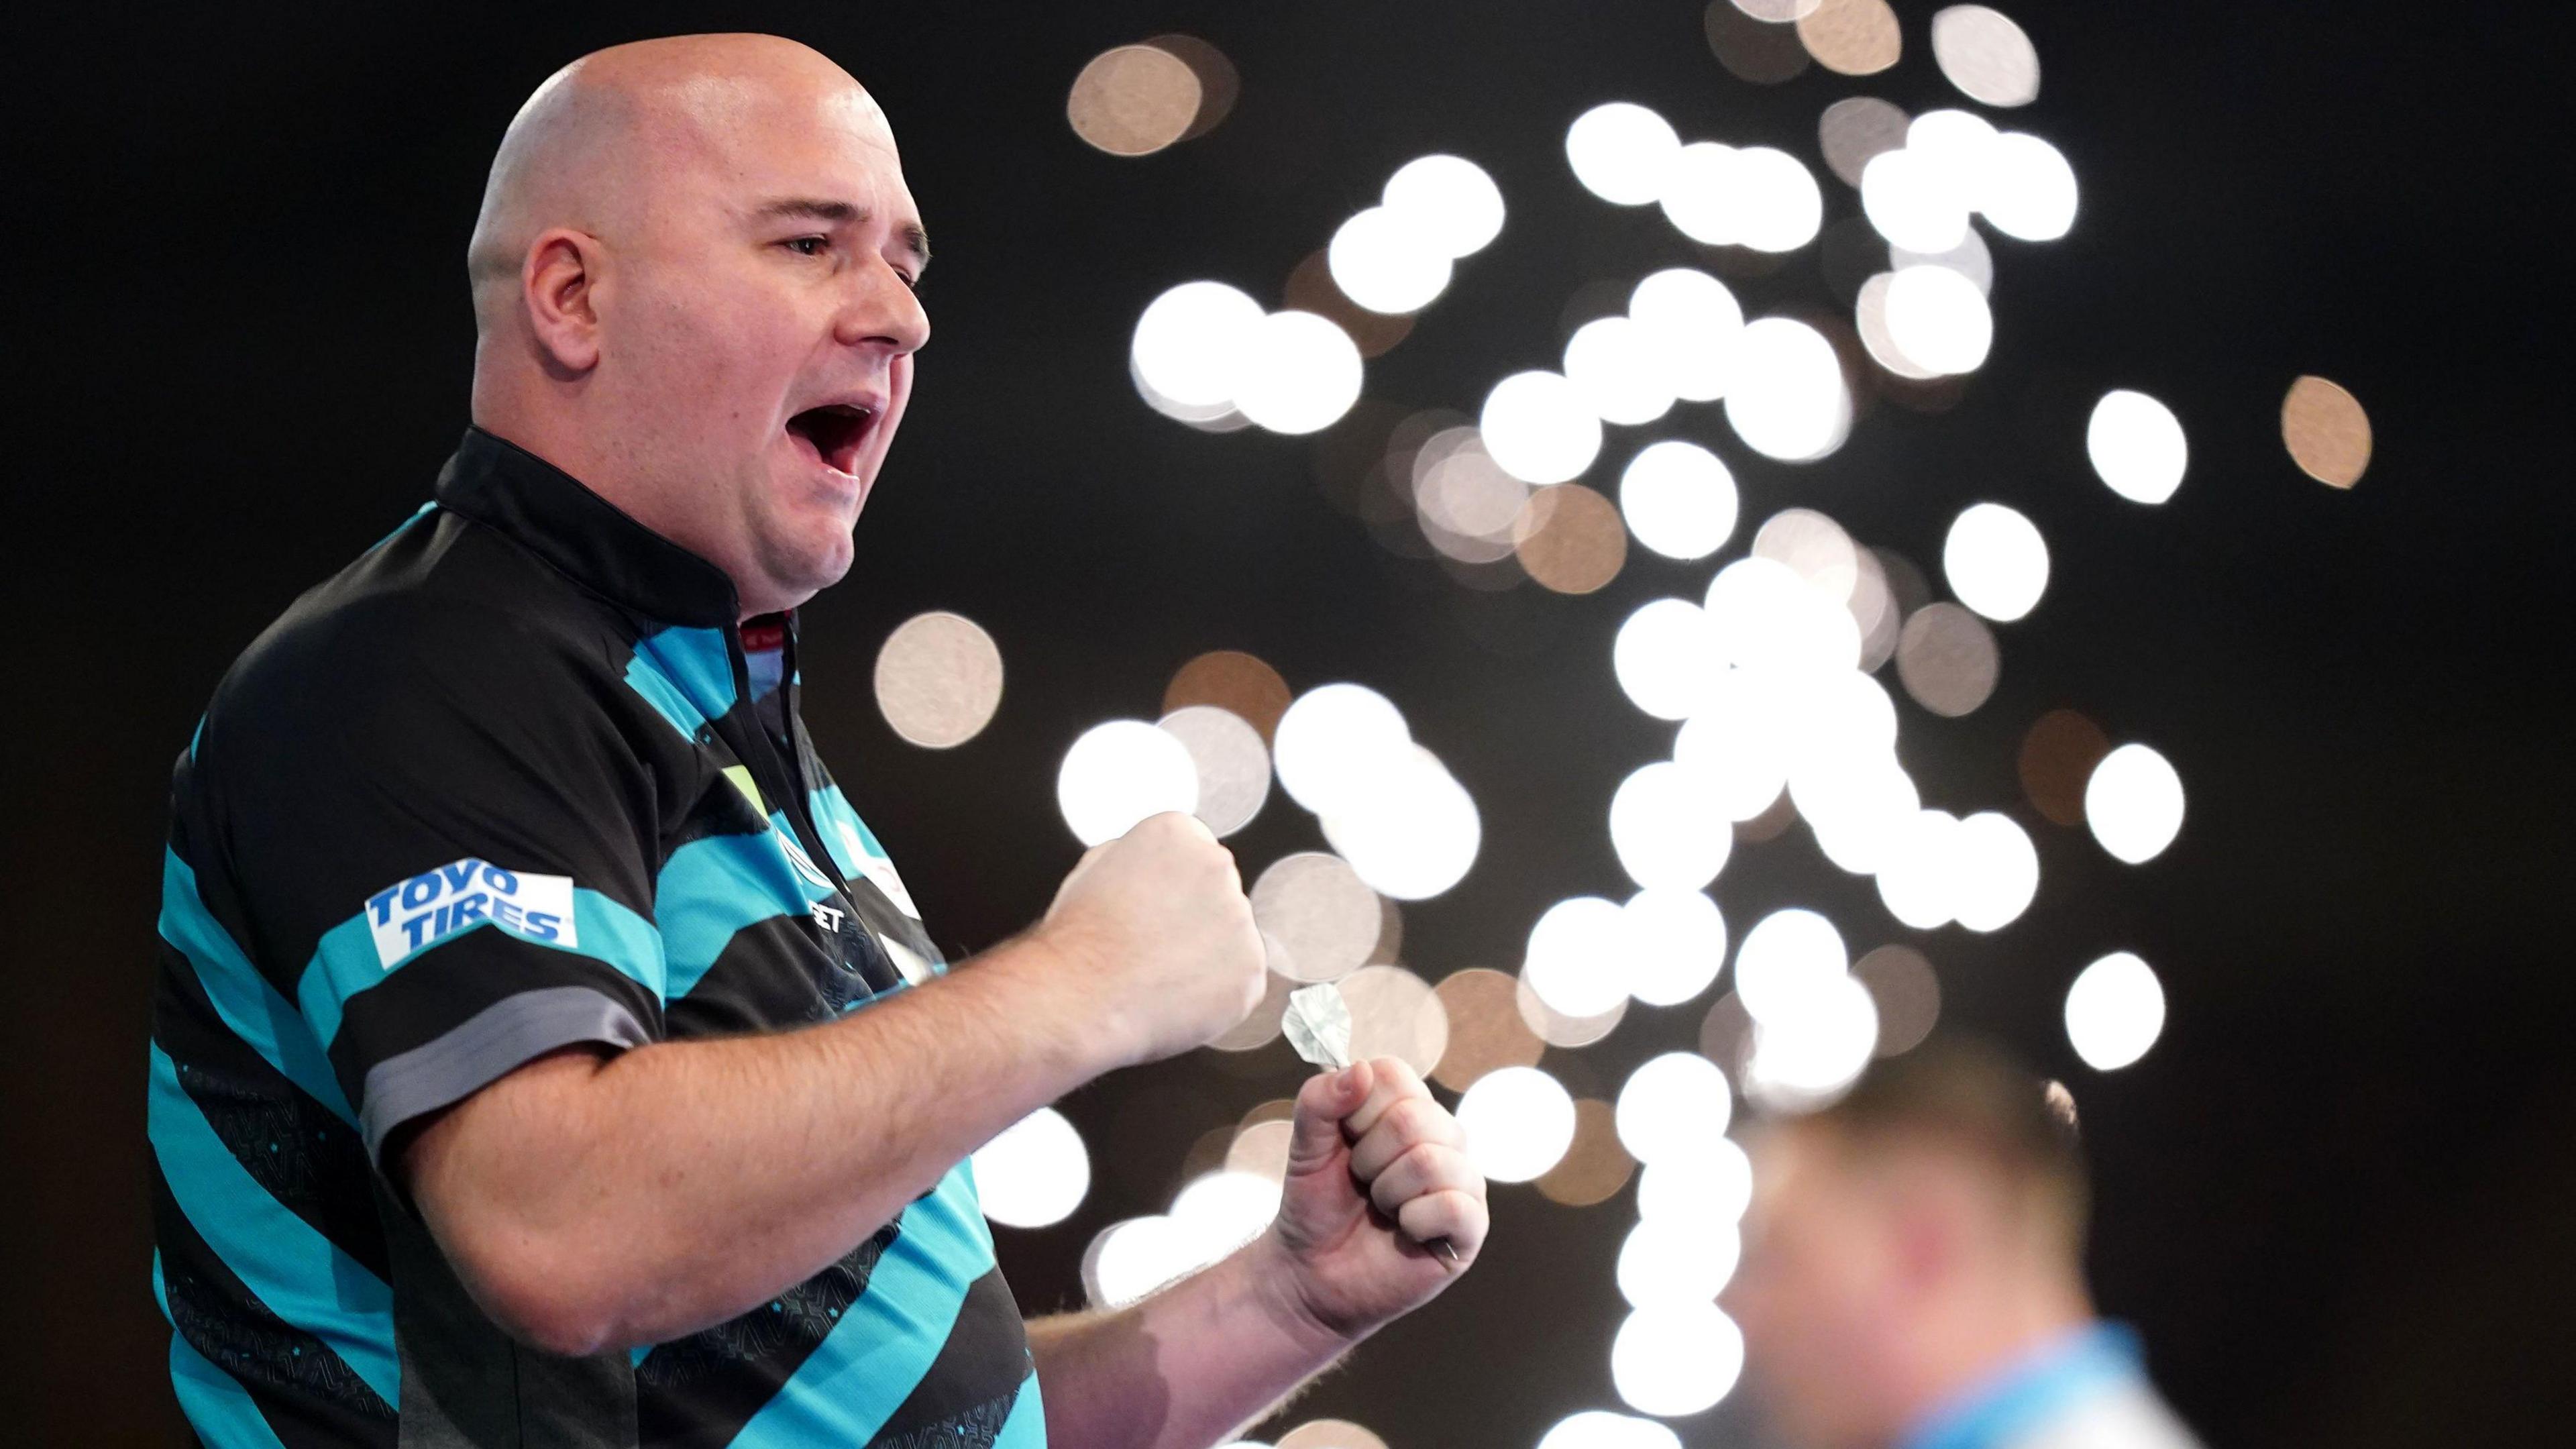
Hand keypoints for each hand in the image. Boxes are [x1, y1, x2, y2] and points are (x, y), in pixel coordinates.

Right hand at [1029, 811, 1265, 1067]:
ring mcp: (1240, 919)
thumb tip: (1156, 864)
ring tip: (1160, 975)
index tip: (1153, 913)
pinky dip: (1217, 996)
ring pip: (1231, 940)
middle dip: (1194, 921)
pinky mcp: (1251, 969)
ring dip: (1206, 958)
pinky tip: (1177, 997)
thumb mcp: (1094, 867)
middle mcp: (1218, 865)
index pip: (1194, 856)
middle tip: (1154, 949)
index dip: (1171, 892)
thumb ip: (1139, 854)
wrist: (1079, 998)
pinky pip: (1240, 983)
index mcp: (1178, 833)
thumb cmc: (1078, 940)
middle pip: (1218, 894)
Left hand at [1253, 1058, 1487, 1343]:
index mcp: (1406, 1109)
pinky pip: (1454, 1204)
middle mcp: (1442, 1137)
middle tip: (1362, 1184)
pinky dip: (1415, 1221)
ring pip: (1431, 1160)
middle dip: (1368, 1158)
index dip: (1356, 1111)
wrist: (1311, 1274)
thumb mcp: (1305, 1147)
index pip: (1393, 1074)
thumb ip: (1320, 1101)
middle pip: (1412, 1118)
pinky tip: (1407, 1232)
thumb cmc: (1316, 1206)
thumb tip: (1360, 1069)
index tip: (1345, 1143)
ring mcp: (1462, 1180)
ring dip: (1388, 1192)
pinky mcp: (1471, 1227)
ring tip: (1383, 1209)